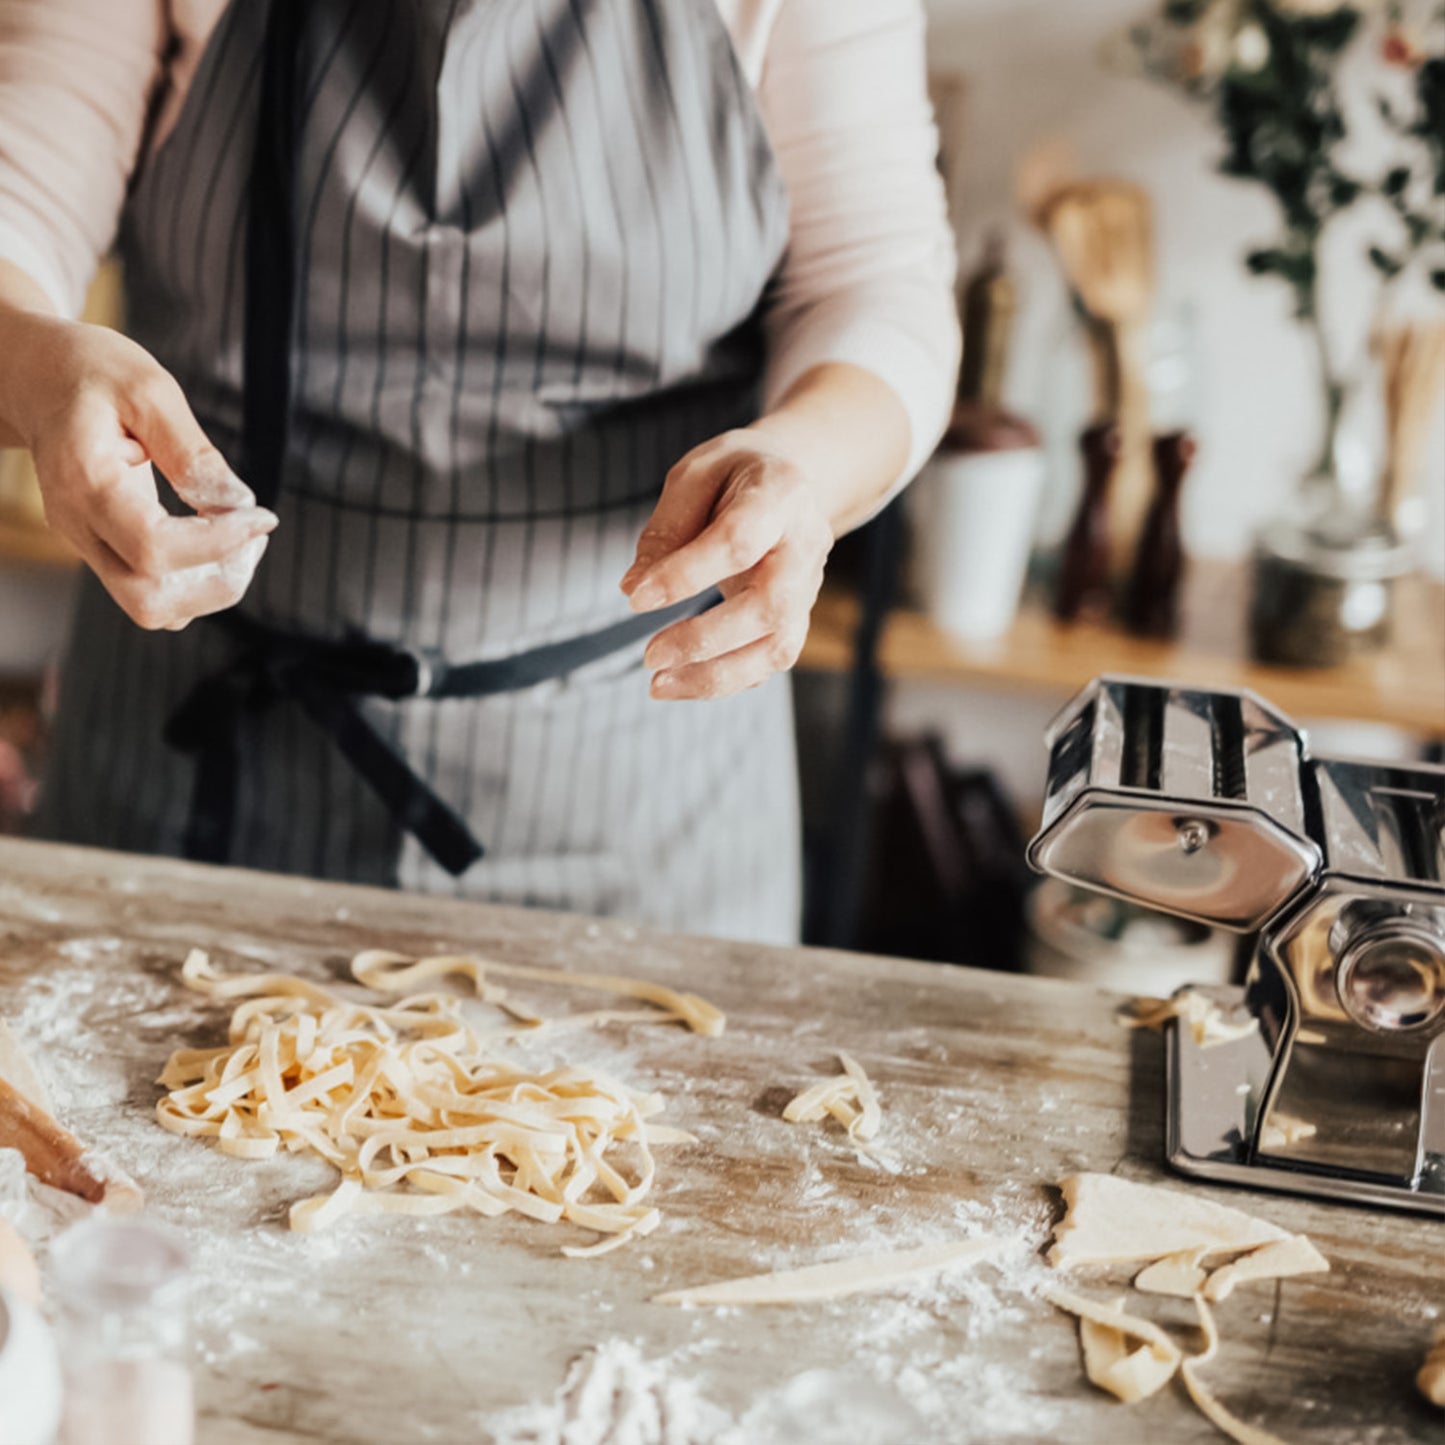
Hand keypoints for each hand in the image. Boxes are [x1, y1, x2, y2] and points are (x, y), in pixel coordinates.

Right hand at [2, 312, 275, 630]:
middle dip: (217, 583)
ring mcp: (86, 542)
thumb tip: (238, 502)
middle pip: (149, 601)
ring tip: (242, 535)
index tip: (262, 518)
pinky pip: (152, 589)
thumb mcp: (149, 389)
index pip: (154, 548)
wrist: (34, 375)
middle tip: (254, 536)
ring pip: (152, 606)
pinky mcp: (102, 546)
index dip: (219, 544)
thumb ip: (193, 451)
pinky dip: (194, 580)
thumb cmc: (88, 372)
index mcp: (84, 483)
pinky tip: (217, 537)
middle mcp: (77, 525)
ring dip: (210, 587)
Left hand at [622, 429, 833, 699]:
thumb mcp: (695, 474)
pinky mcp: (799, 618)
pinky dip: (727, 680)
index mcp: (780, 494)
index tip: (636, 598)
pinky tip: (683, 682)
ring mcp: (807, 588)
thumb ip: (667, 528)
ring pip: (777, 647)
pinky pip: (770, 662)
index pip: (737, 542)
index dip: (686, 575)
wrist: (791, 485)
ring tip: (659, 685)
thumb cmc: (736, 475)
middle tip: (649, 656)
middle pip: (768, 605)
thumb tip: (635, 587)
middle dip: (704, 638)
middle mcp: (805, 546)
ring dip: (717, 675)